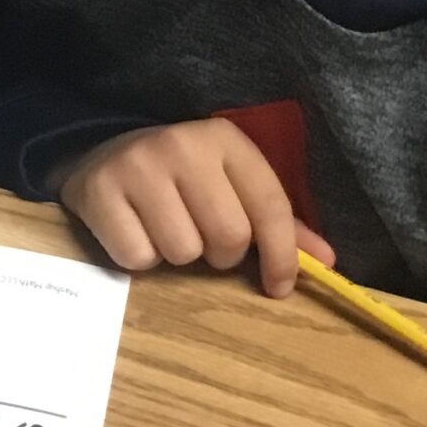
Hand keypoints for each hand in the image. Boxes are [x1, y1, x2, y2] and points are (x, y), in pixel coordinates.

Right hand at [57, 120, 335, 295]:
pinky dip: (140, 259)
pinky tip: (136, 233)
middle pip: (229, 236)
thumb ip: (275, 222)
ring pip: (183, 252)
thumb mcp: (230, 185)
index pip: (269, 206)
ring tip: (166, 232)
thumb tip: (326, 262)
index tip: (279, 287)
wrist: (100, 155)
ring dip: (178, 257)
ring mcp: (137, 166)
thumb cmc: (180, 179)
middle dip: (221, 255)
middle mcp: (183, 145)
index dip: (283, 256)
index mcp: (225, 140)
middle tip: (204, 241)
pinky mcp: (99, 191)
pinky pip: (138, 257)